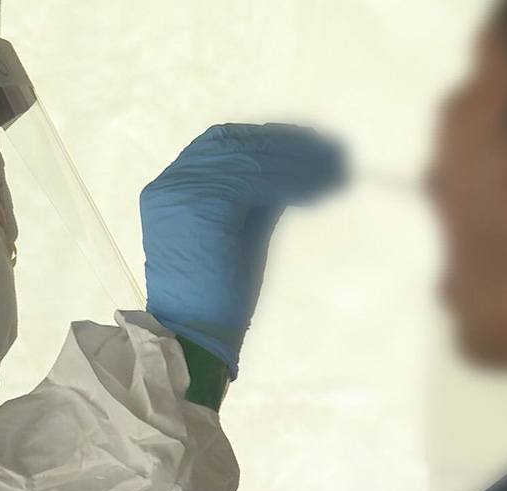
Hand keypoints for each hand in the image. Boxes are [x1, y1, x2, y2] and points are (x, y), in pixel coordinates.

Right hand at [141, 123, 344, 377]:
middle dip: (288, 145)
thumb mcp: (236, 231)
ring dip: (299, 161)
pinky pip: (256, 181)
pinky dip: (294, 180)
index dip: (268, 139)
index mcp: (170, 189)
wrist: (191, 335)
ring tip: (336, 170)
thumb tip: (292, 169)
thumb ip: (253, 198)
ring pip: (250, 159)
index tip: (311, 145)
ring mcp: (183, 193)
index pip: (221, 144)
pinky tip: (321, 189)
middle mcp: (171, 184)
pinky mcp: (204, 208)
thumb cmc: (214, 294)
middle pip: (236, 143)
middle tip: (333, 154)